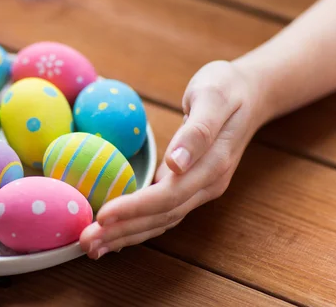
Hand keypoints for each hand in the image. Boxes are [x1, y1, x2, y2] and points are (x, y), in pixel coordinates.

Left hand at [79, 60, 263, 258]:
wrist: (249, 94)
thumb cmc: (226, 88)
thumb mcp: (213, 97)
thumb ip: (197, 131)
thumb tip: (177, 163)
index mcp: (212, 164)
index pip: (168, 195)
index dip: (135, 208)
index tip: (103, 215)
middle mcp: (206, 185)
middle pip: (161, 216)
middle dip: (122, 231)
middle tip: (86, 242)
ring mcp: (199, 189)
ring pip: (160, 221)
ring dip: (126, 236)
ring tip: (93, 247)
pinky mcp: (189, 186)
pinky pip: (162, 213)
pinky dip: (138, 226)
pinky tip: (116, 234)